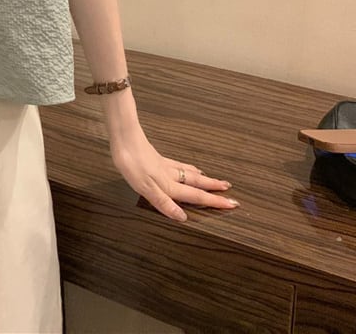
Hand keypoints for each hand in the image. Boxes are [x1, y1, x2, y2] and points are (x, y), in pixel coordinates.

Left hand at [109, 122, 238, 221]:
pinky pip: (176, 164)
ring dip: (201, 177)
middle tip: (229, 189)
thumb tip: (183, 217)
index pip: (196, 196)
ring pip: (188, 172)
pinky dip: (186, 167)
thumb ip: (164, 202)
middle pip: (196, 183)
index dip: (214, 201)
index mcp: (169, 184)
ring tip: (211, 179)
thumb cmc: (131, 163)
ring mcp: (163, 164)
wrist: (123, 137)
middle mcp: (170, 175)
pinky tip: (183, 166)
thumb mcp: (145, 188)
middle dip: (213, 188)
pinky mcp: (155, 156)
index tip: (232, 204)